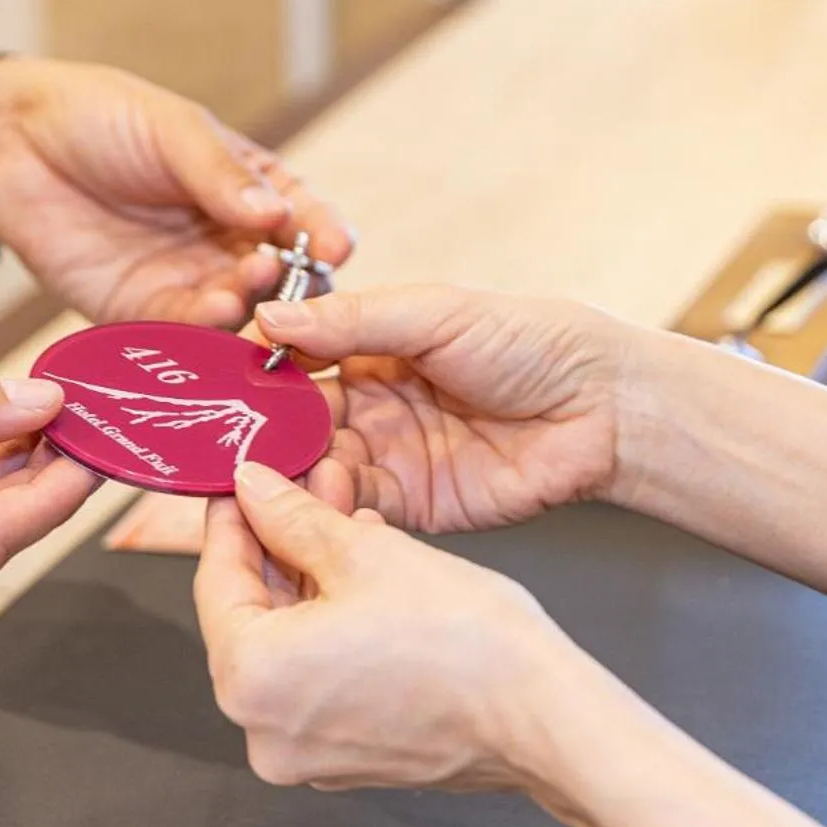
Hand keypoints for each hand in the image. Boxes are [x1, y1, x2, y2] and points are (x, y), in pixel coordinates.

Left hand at [0, 57, 353, 326]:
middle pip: (278, 277)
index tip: (336, 247)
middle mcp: (225, 242)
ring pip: (236, 311)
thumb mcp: (170, 130)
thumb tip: (276, 216)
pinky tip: (212, 319)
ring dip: (246, 309)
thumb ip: (220, 175)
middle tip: (280, 276)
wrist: (8, 142)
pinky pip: (181, 333)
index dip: (323, 234)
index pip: (302, 218)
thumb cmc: (97, 117)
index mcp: (247, 189)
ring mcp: (186, 280)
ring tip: (241, 295)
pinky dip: (202, 333)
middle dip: (288, 283)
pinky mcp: (139, 313)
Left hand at [195, 461, 586, 797]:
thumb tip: (253, 490)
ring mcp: (305, 754)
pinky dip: (332, 630)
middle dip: (279, 548)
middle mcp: (263, 731)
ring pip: (288, 647)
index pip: (215, 583)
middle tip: (304, 491)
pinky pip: (318, 680)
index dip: (231, 522)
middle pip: (250, 618)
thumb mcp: (364, 552)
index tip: (242, 486)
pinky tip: (367, 580)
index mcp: (250, 680)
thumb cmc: (463, 642)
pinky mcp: (346, 759)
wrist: (544, 718)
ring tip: (346, 522)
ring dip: (311, 583)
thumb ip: (292, 518)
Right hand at [255, 286, 634, 532]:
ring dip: (295, 474)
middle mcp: (374, 405)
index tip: (224, 382)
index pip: (297, 359)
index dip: (260, 370)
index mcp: (373, 349)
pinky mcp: (415, 506)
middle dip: (267, 432)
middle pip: (299, 422)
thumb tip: (272, 317)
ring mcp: (392, 457)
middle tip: (231, 442)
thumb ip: (352, 321)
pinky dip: (333, 510)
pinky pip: (358, 511)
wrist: (603, 408)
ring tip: (274, 476)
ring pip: (320, 469)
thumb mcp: (433, 315)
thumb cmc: (530, 342)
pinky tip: (316, 504)